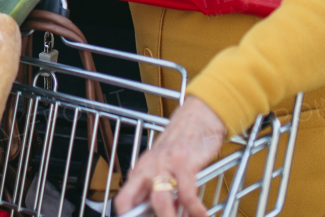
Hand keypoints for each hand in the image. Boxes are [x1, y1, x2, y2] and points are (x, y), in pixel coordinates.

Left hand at [115, 97, 226, 216]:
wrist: (198, 117)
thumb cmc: (181, 143)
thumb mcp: (163, 166)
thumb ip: (160, 190)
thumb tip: (163, 214)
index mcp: (139, 171)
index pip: (122, 200)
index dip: (126, 216)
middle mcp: (147, 168)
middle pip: (134, 203)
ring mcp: (164, 165)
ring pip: (161, 201)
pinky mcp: (183, 163)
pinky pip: (187, 193)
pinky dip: (195, 209)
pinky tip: (201, 215)